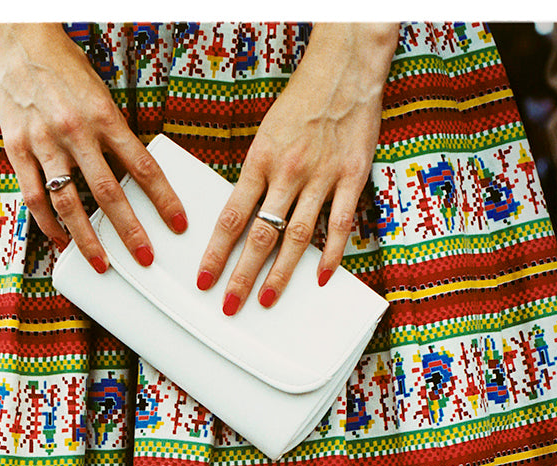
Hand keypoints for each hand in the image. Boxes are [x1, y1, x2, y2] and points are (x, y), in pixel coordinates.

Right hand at [0, 22, 186, 271]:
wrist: (18, 39)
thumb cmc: (64, 68)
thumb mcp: (100, 95)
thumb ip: (114, 134)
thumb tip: (133, 174)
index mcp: (103, 116)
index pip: (142, 165)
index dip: (162, 198)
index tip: (177, 223)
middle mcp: (75, 131)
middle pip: (108, 192)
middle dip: (129, 230)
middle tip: (144, 256)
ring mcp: (44, 142)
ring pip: (69, 203)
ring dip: (87, 239)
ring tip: (102, 263)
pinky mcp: (17, 149)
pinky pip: (34, 198)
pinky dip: (49, 225)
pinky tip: (62, 241)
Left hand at [196, 23, 398, 312]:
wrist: (345, 69)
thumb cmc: (302, 103)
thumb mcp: (267, 135)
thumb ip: (258, 177)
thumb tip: (243, 218)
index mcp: (261, 160)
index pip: (231, 217)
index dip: (216, 253)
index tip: (204, 279)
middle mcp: (288, 172)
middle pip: (260, 235)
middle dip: (242, 274)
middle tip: (230, 304)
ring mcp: (322, 177)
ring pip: (298, 236)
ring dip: (281, 274)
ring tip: (266, 298)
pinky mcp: (352, 178)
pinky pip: (340, 225)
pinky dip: (332, 255)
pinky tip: (322, 277)